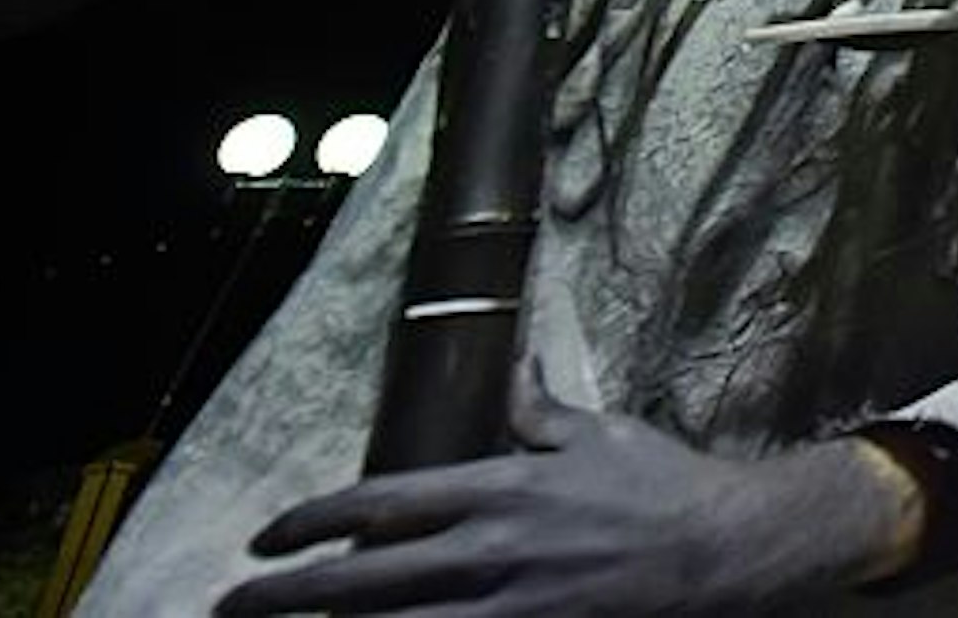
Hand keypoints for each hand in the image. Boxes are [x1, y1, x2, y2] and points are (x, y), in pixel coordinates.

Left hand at [218, 375, 920, 615]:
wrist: (727, 549)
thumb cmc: (663, 485)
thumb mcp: (599, 434)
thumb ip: (539, 409)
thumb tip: (511, 365)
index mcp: (501, 488)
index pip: (380, 503)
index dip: (310, 520)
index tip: (264, 537)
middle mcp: (491, 549)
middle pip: (364, 578)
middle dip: (285, 593)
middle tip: (230, 603)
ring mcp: (510, 606)